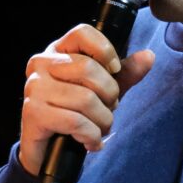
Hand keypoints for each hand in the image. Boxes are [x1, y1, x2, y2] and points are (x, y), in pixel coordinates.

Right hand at [17, 23, 154, 175]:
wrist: (48, 150)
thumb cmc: (74, 112)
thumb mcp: (102, 90)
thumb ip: (125, 73)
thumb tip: (149, 56)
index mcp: (58, 51)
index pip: (83, 33)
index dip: (105, 50)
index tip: (115, 71)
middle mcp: (41, 64)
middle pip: (88, 68)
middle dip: (110, 94)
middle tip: (109, 108)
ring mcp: (34, 88)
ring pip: (85, 99)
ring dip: (103, 120)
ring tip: (100, 128)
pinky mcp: (33, 114)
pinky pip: (75, 121)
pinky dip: (91, 136)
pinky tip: (91, 142)